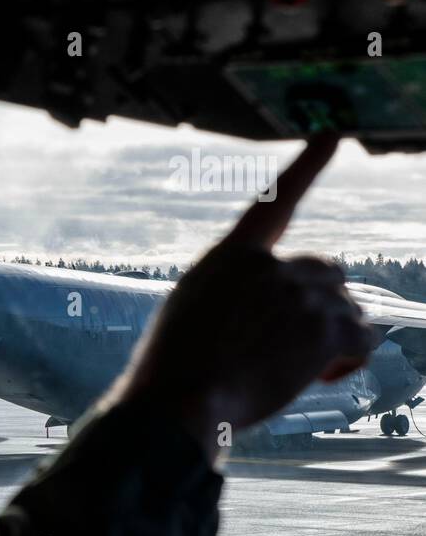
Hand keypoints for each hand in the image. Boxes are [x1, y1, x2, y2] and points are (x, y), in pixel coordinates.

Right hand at [109, 134, 373, 459]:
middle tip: (294, 346)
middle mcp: (269, 265)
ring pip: (347, 307)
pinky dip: (347, 361)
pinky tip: (319, 378)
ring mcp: (300, 294)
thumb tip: (266, 317)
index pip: (275, 201)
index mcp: (229, 256)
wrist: (182, 400)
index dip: (307, 167)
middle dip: (321, 305)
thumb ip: (231, 297)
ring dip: (331, 337)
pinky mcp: (325, 329)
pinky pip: (362, 338)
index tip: (333, 135)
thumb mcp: (187, 315)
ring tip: (295, 370)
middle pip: (327, 271)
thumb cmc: (172, 371)